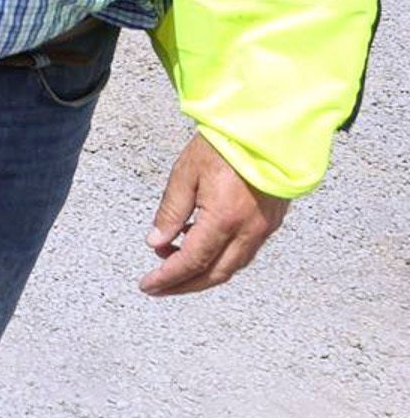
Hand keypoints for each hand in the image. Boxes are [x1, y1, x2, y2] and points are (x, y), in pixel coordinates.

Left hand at [141, 134, 290, 296]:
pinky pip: (243, 252)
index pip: (192, 261)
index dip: (168, 277)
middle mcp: (249, 230)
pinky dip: (219, 258)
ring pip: (231, 266)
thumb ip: (170, 212)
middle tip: (158, 288)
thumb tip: (155, 243)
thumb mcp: (185, 174)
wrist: (266, 130)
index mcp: (224, 219)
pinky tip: (196, 245)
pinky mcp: (271, 222)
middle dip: (184, 285)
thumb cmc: (223, 145)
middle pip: (215, 274)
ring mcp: (264, 228)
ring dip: (202, 273)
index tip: (147, 286)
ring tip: (171, 265)